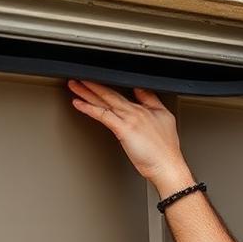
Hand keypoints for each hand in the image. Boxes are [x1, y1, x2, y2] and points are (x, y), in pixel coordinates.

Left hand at [67, 80, 192, 192]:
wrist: (167, 165)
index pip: (124, 91)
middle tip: (79, 76)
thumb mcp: (164, 117)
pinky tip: (79, 103)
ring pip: (105, 101)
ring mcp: (129, 119)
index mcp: (145, 108)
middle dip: (93, 84)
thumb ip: (151, 101)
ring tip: (75, 85)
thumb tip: (140, 89)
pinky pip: (103, 115)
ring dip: (87, 92)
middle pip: (111, 94)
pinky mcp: (124, 130)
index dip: (109, 84)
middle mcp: (136, 111)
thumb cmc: (166, 150)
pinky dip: (89, 108)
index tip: (97, 78)